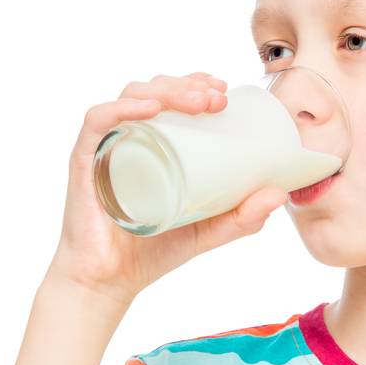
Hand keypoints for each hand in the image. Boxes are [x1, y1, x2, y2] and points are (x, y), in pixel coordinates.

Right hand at [49, 71, 288, 307]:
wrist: (110, 281)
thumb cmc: (154, 250)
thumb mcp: (208, 230)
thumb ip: (243, 217)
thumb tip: (280, 194)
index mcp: (154, 143)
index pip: (171, 96)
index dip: (196, 83)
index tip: (225, 89)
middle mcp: (128, 136)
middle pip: (154, 90)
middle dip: (189, 85)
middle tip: (219, 98)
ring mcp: (105, 146)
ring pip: (131, 97)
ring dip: (167, 90)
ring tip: (199, 102)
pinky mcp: (85, 160)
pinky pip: (98, 121)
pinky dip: (124, 108)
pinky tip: (151, 109)